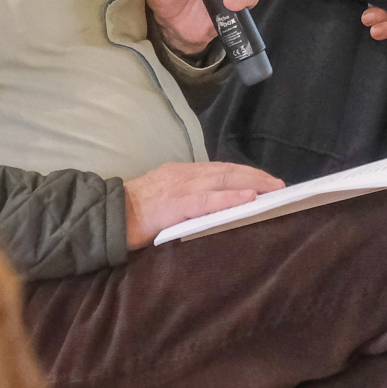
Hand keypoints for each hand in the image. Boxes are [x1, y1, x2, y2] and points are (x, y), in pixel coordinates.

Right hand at [125, 161, 283, 245]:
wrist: (106, 217)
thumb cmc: (134, 214)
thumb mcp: (164, 199)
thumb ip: (187, 200)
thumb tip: (214, 209)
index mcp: (182, 174)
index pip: (220, 170)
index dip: (245, 174)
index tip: (267, 182)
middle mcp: (184, 175)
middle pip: (227, 172)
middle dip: (256, 177)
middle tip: (280, 186)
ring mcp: (181, 187)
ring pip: (223, 181)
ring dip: (252, 184)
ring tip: (274, 190)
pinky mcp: (176, 203)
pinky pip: (208, 199)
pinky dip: (231, 198)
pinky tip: (250, 199)